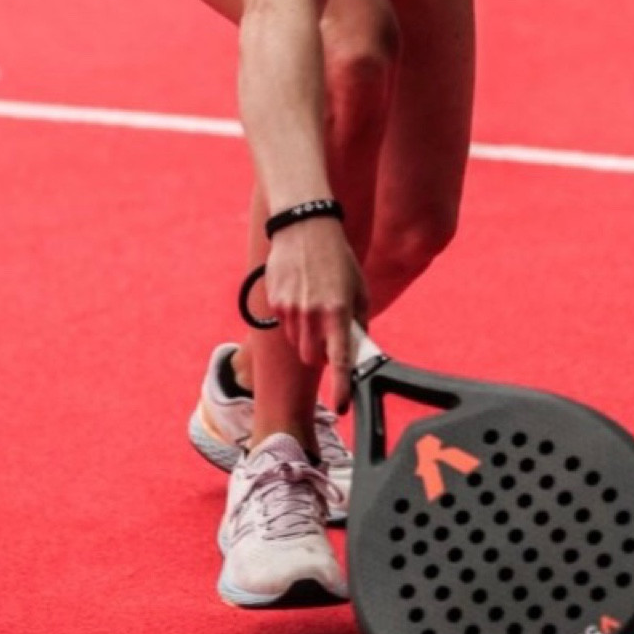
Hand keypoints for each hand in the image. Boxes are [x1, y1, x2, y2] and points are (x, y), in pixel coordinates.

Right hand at [263, 219, 366, 414]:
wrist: (304, 228)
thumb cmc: (337, 259)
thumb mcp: (358, 288)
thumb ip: (357, 321)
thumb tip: (356, 349)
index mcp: (339, 311)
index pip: (341, 360)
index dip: (341, 387)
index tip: (341, 406)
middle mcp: (313, 315)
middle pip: (314, 358)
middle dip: (322, 353)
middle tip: (329, 332)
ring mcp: (290, 310)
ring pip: (299, 343)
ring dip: (307, 335)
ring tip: (315, 304)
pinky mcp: (275, 303)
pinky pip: (286, 325)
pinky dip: (294, 319)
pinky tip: (301, 294)